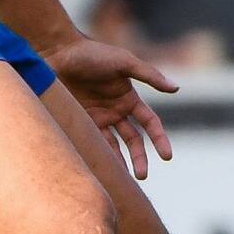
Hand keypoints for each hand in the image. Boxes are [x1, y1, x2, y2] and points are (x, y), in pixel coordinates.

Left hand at [41, 34, 177, 179]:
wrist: (57, 52)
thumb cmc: (92, 54)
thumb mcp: (125, 62)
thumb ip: (150, 75)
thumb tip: (176, 88)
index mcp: (128, 98)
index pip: (150, 123)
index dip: (160, 139)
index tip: (167, 156)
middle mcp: (114, 111)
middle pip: (133, 140)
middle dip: (140, 158)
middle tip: (142, 176)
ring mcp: (96, 118)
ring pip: (112, 146)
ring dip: (119, 163)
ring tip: (122, 181)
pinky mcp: (77, 121)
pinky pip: (90, 142)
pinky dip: (96, 155)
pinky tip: (100, 169)